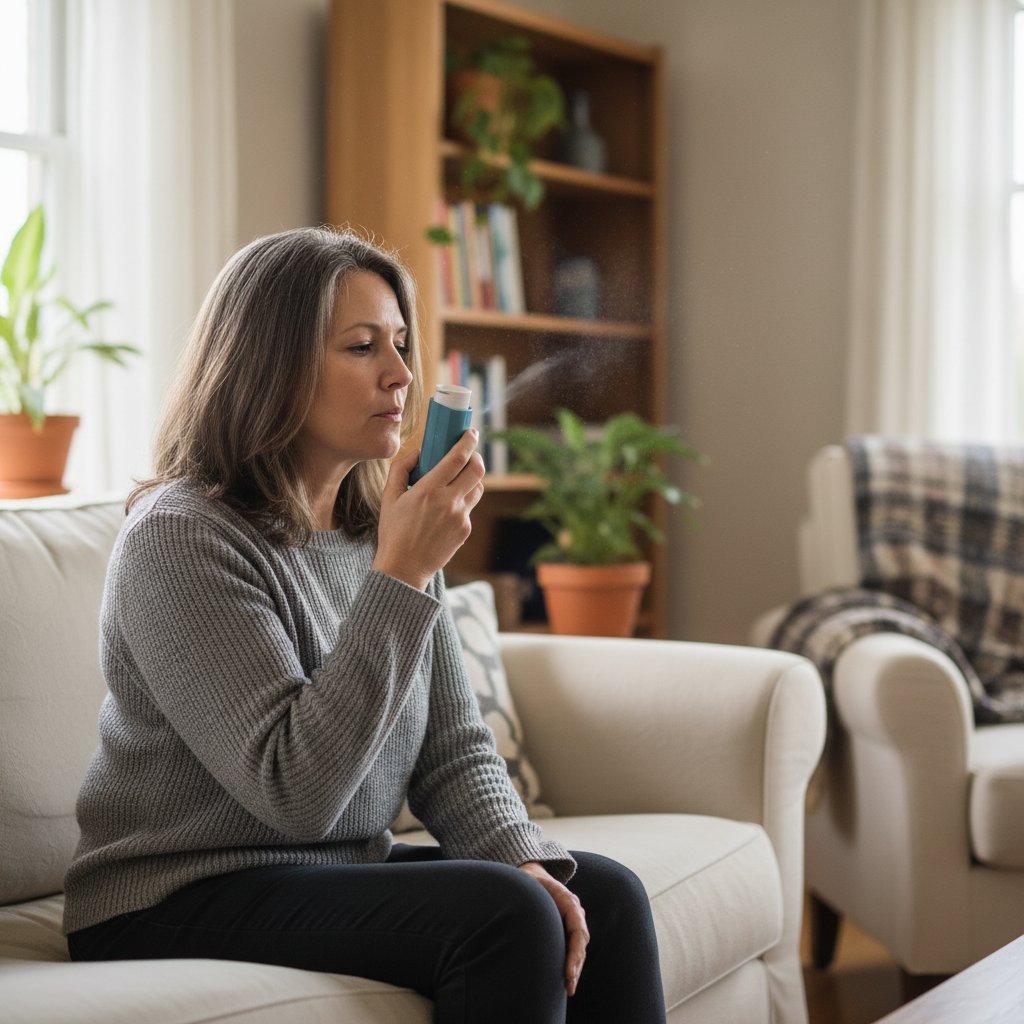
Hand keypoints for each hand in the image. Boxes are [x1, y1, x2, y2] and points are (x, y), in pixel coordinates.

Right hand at [372, 430, 484, 589]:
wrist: (404, 569)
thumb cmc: (393, 532)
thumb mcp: (389, 497)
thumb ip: (401, 468)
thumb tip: (419, 451)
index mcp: (428, 490)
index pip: (458, 458)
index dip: (468, 441)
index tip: (471, 432)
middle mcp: (448, 502)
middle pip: (477, 469)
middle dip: (476, 456)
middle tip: (469, 452)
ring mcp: (460, 517)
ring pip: (478, 488)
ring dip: (473, 477)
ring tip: (460, 476)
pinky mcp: (465, 530)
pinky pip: (470, 507)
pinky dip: (463, 499)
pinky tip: (448, 504)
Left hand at [518, 861, 588, 996]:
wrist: (532, 873)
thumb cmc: (527, 882)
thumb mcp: (526, 887)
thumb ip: (527, 901)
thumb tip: (516, 919)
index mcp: (567, 901)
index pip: (577, 931)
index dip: (574, 954)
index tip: (568, 973)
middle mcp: (574, 910)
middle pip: (581, 942)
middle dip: (576, 965)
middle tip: (570, 988)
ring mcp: (573, 918)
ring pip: (579, 946)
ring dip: (575, 967)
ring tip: (569, 989)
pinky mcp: (568, 926)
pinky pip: (573, 945)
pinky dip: (571, 961)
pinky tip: (566, 978)